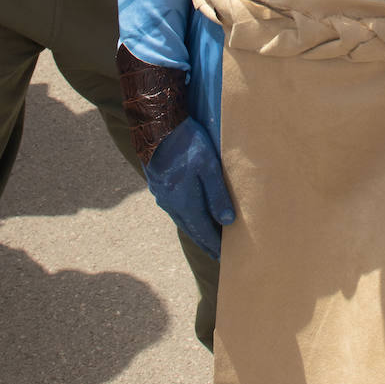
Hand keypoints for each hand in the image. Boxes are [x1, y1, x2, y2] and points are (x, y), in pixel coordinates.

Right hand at [144, 117, 234, 259]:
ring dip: (196, 229)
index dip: (214, 245)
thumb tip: (228, 221)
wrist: (156, 124)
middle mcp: (171, 204)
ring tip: (207, 236)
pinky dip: (188, 215)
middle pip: (191, 229)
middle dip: (205, 241)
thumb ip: (217, 194)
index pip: (203, 231)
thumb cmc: (187, 144)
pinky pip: (176, 207)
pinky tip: (192, 212)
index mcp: (183, 203)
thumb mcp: (207, 167)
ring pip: (182, 218)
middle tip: (217, 253)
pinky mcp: (159, 184)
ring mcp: (162, 194)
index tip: (225, 258)